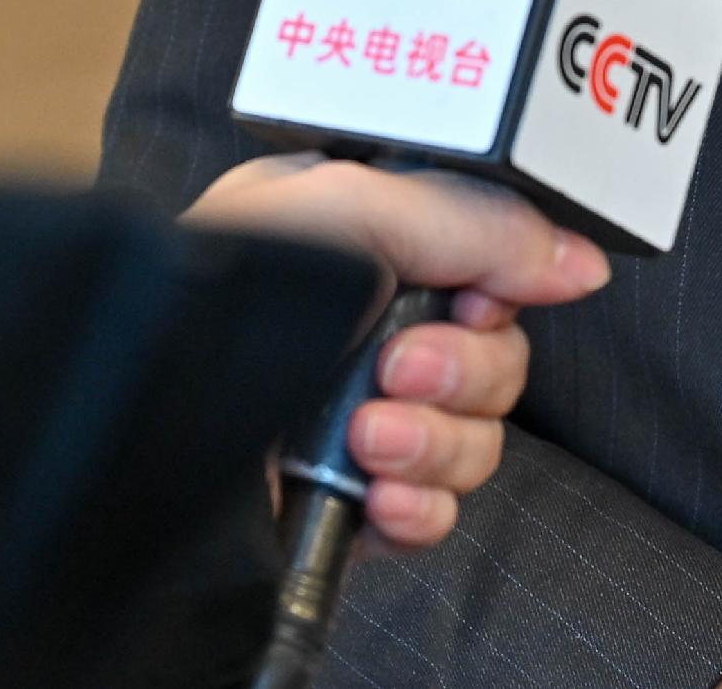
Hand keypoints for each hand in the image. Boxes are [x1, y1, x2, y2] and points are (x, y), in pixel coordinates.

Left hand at [185, 154, 610, 544]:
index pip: (493, 261)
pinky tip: (375, 494)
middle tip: (399, 367)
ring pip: (480, 439)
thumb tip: (580, 261)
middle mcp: (373, 325)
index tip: (477, 293)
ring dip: (436, 441)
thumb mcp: (351, 211)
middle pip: (500, 356)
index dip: (504, 283)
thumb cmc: (222, 287)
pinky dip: (418, 507)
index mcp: (369, 237)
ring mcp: (364, 416)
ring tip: (366, 433)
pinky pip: (438, 512)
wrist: (141, 423)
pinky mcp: (353, 498)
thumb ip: (477, 224)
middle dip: (465, 369)